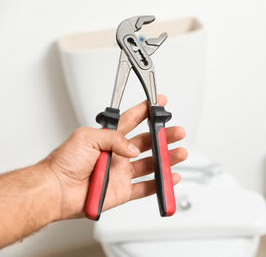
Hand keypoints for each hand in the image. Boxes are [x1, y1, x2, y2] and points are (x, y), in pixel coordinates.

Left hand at [45, 95, 186, 219]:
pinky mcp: (123, 191)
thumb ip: (114, 138)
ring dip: (167, 159)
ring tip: (179, 153)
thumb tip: (133, 149)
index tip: (159, 103)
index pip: (132, 120)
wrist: (56, 190)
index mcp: (109, 138)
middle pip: (147, 143)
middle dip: (164, 136)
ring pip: (151, 164)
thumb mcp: (87, 137)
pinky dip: (160, 183)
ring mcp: (122, 173)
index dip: (146, 111)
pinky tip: (170, 177)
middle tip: (176, 132)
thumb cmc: (64, 162)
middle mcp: (118, 154)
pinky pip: (146, 187)